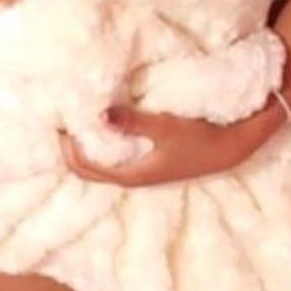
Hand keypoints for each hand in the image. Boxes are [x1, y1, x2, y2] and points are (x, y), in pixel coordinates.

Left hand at [57, 105, 235, 186]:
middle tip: (60, 117)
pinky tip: (102, 120)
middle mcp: (130, 175)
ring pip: (98, 161)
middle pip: (85, 167)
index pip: (83, 165)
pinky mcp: (147, 160)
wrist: (231, 147)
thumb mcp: (167, 127)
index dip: (66, 145)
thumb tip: (101, 115)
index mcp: (130, 174)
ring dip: (84, 143)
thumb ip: (134, 122)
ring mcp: (138, 169)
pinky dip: (100, 140)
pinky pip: (113, 154)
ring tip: (76, 116)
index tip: (58, 118)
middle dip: (69, 146)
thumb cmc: (200, 138)